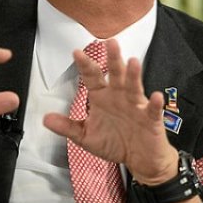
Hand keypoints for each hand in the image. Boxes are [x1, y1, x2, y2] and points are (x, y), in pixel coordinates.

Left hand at [43, 39, 178, 184]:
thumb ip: (68, 127)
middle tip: (110, 43)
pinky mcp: (150, 118)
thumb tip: (46, 119)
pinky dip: (155, 104)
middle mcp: (118, 96)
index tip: (76, 53)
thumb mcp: (86, 136)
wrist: (140, 160)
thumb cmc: (114, 143)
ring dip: (133, 74)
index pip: (92, 77)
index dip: (85, 65)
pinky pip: (153, 109)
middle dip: (113, 60)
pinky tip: (156, 97)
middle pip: (115, 75)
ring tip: (132, 61)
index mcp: (102, 97)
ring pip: (134, 86)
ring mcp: (135, 105)